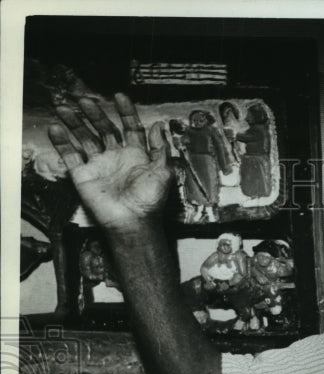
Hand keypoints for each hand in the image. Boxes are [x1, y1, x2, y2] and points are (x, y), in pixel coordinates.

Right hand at [48, 93, 171, 232]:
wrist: (132, 221)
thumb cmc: (150, 200)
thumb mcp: (163, 172)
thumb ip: (160, 148)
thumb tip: (158, 125)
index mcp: (136, 154)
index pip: (130, 127)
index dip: (126, 112)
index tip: (119, 96)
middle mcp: (116, 156)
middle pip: (104, 129)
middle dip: (95, 114)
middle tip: (85, 100)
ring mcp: (98, 164)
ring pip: (84, 137)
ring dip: (74, 122)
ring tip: (64, 108)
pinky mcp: (83, 175)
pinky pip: (70, 155)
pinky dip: (61, 142)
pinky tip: (55, 128)